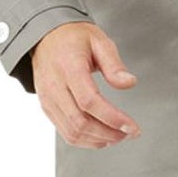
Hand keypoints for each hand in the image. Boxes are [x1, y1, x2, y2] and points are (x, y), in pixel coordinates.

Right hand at [32, 22, 140, 147]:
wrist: (46, 36)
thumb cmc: (73, 38)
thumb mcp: (99, 41)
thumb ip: (114, 64)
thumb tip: (128, 83)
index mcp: (69, 67)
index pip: (89, 101)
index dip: (112, 118)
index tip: (131, 126)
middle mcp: (54, 86)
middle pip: (80, 121)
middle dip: (108, 133)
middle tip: (129, 133)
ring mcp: (48, 99)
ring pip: (72, 131)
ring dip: (98, 140)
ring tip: (118, 136)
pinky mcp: (47, 107)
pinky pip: (65, 131)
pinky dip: (85, 140)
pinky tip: (101, 137)